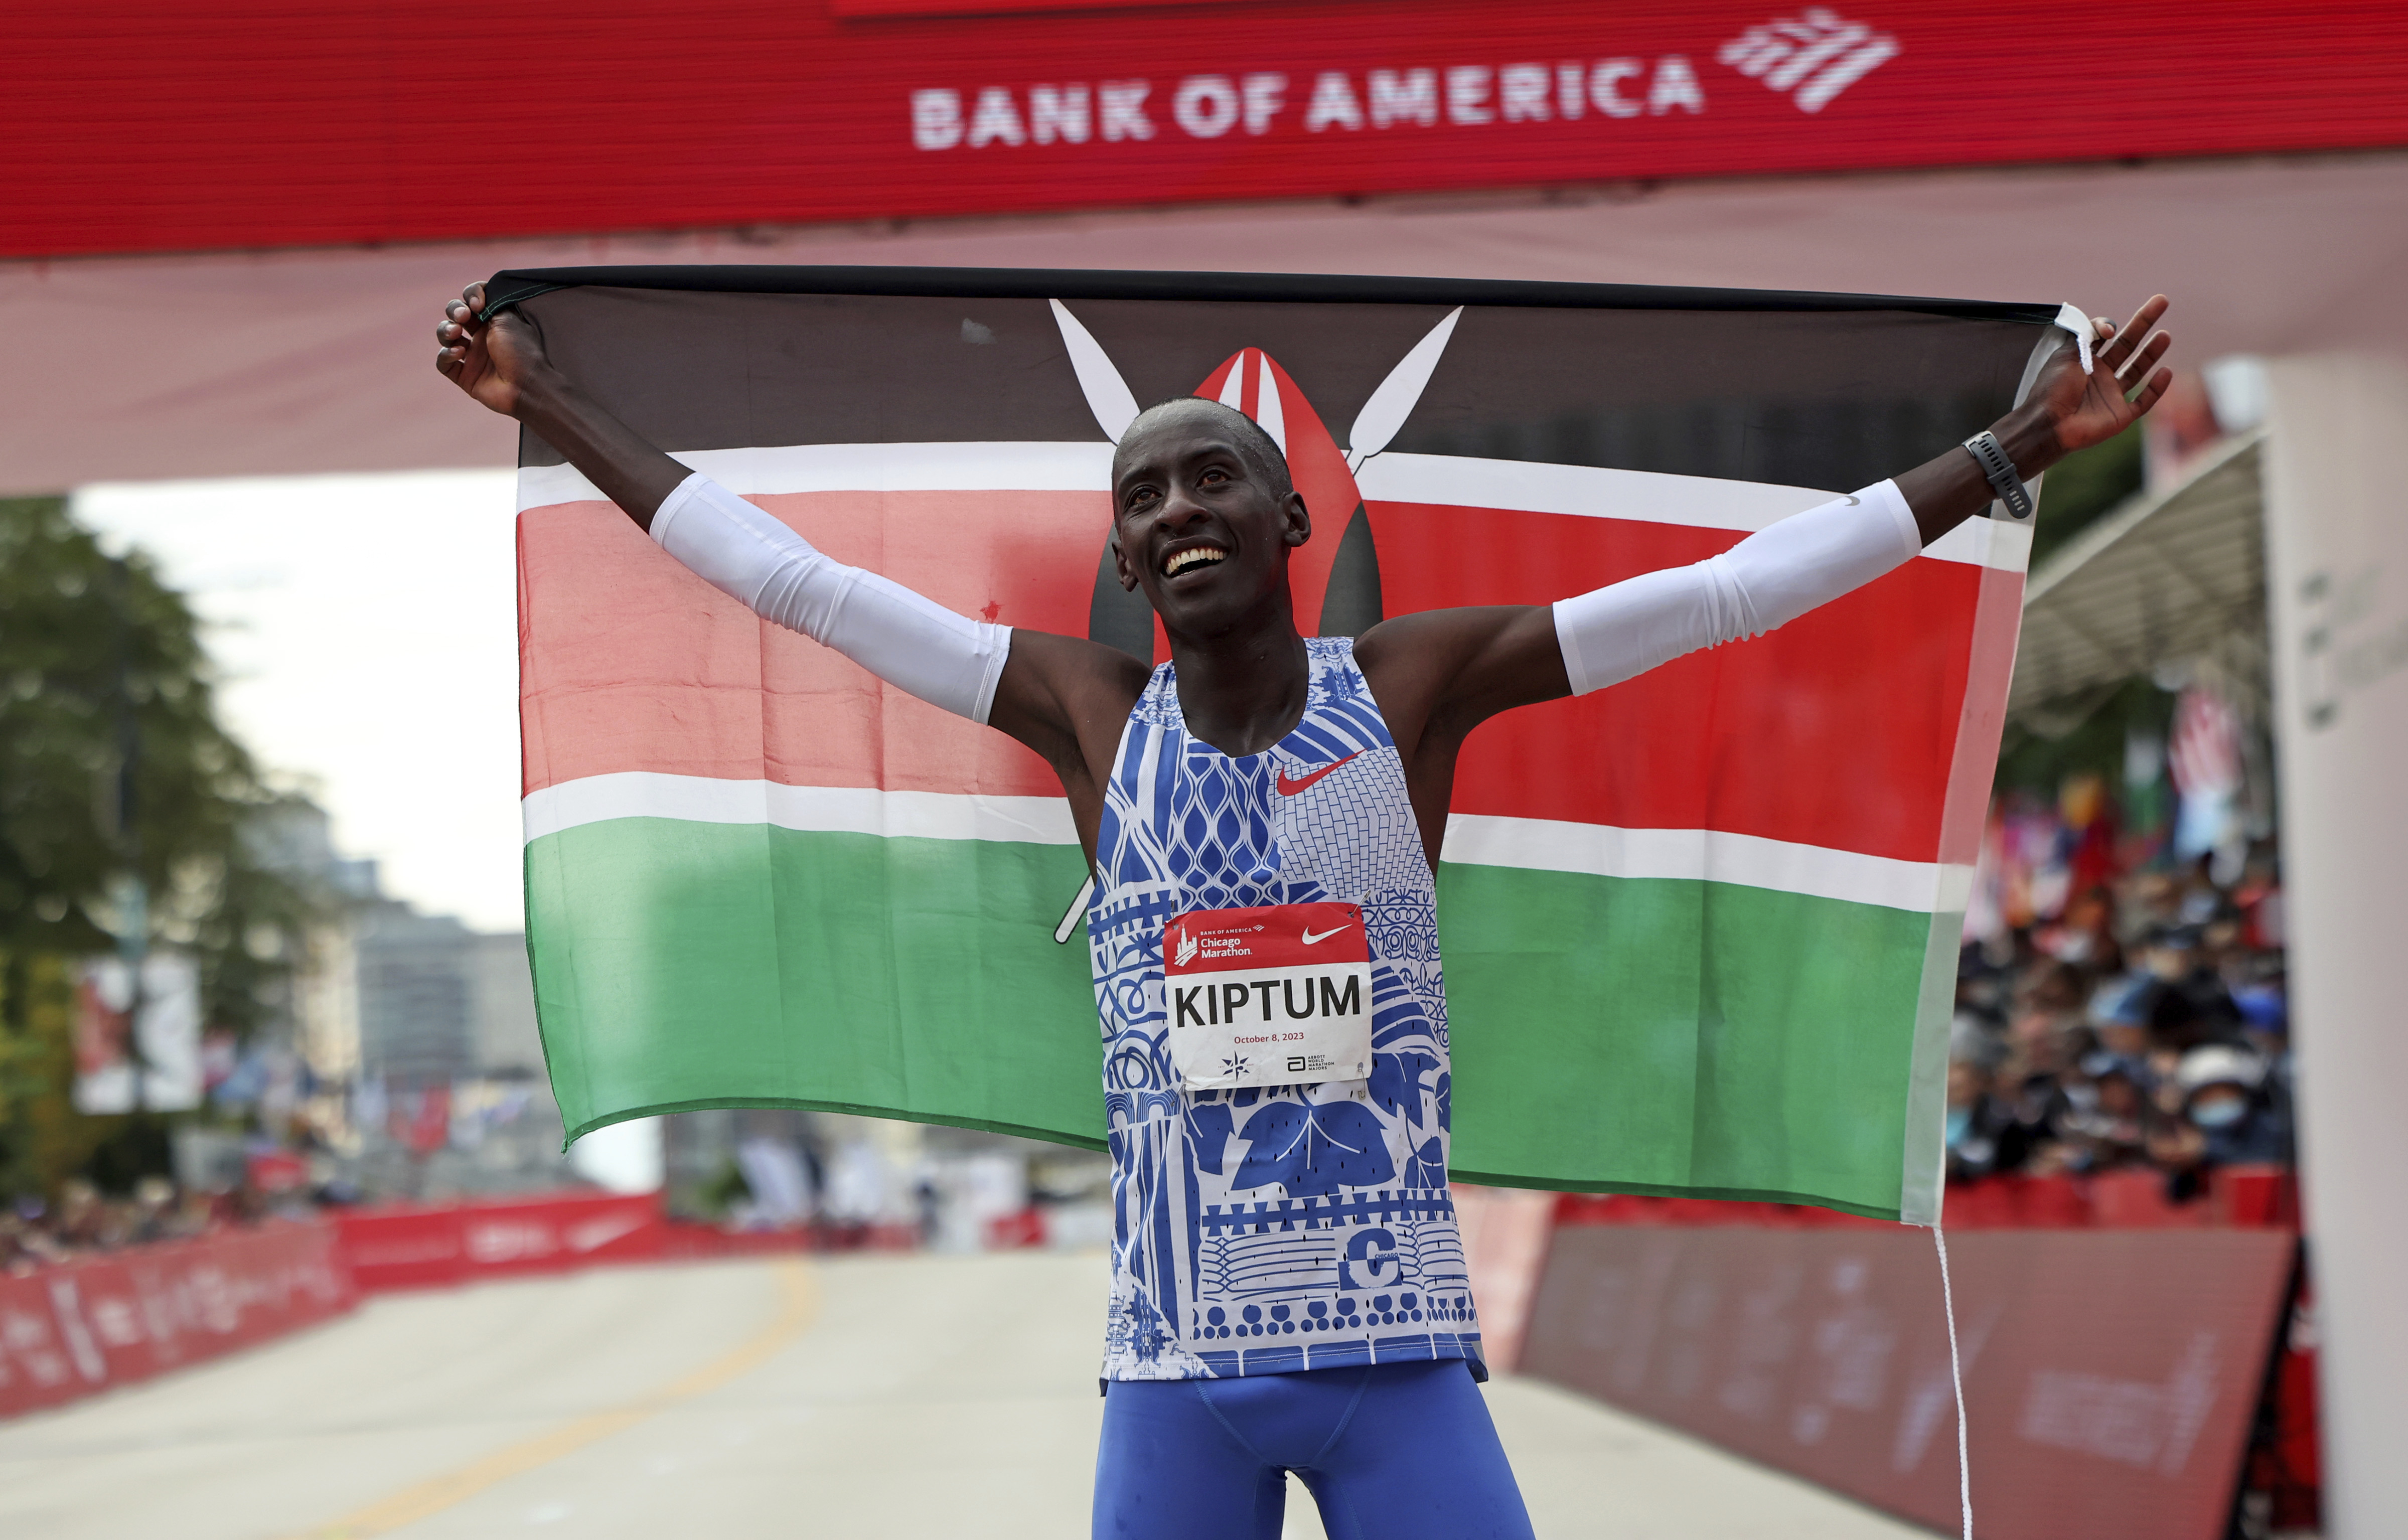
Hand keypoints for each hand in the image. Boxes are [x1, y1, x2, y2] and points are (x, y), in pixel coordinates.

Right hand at [434, 282, 552, 417]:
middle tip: (464, 317)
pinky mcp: (465, 376)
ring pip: (446, 337)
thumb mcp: (507, 319)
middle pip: (455, 315)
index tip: (477, 303)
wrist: (527, 386)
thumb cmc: (521, 352)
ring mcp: (472, 356)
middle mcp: (482, 337)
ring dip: (445, 330)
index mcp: (494, 322)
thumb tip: (478, 293)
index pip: (473, 300)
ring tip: (455, 333)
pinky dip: (446, 355)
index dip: (470, 295)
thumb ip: (491, 303)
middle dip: (454, 310)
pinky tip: (458, 353)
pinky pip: (443, 363)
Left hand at [2021, 294, 2174, 462]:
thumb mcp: (2065, 356)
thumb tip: (2109, 326)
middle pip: (2127, 346)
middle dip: (2143, 324)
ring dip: (2151, 353)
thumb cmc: (2053, 389)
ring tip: (2164, 335)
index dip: (2108, 327)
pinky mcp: (2120, 415)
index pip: (2104, 336)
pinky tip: (2165, 372)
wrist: (2048, 424)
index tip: (2108, 330)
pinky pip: (2143, 402)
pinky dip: (2156, 389)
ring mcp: (2111, 395)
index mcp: (2084, 361)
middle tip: (2161, 302)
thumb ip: (2086, 336)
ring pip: (2137, 371)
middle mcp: (2099, 376)